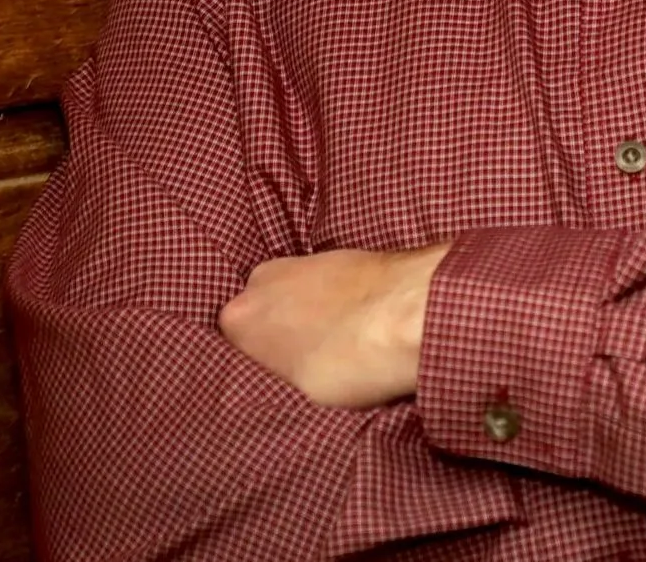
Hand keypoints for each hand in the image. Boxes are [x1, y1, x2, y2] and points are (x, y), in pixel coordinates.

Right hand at [218, 242, 449, 406]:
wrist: (414, 308)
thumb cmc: (351, 360)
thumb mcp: (300, 393)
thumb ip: (275, 378)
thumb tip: (280, 377)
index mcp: (237, 318)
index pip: (231, 349)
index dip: (258, 369)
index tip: (280, 385)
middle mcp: (260, 279)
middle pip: (262, 317)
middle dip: (281, 337)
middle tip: (310, 368)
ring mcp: (302, 260)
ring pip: (295, 299)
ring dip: (311, 318)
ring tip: (342, 348)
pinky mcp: (341, 252)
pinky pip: (327, 288)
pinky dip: (338, 303)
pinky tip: (362, 325)